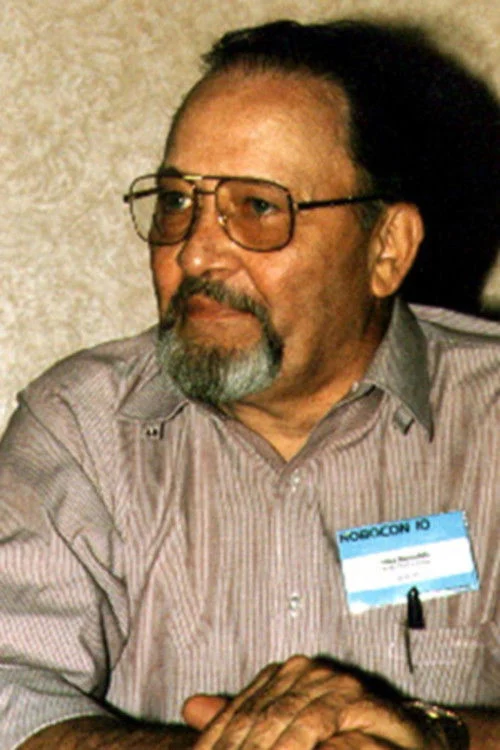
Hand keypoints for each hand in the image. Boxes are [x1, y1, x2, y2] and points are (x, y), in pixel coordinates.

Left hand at [183, 655, 442, 748]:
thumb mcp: (285, 727)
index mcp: (288, 674)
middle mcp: (314, 675)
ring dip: (283, 747)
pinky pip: (344, 736)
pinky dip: (328, 749)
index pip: (245, 710)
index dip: (223, 739)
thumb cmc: (338, 732)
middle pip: (270, 717)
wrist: (400, 738)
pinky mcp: (374, 711)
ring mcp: (343, 691)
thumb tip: (190, 706)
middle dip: (249, 747)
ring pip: (303, 724)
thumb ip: (241, 719)